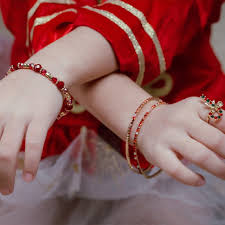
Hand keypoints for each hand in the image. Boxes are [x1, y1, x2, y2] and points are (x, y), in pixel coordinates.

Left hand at [0, 69, 62, 194]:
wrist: (47, 72)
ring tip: (7, 190)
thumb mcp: (0, 97)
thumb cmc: (22, 87)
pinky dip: (32, 164)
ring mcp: (21, 116)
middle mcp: (1, 113)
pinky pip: (34, 146)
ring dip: (5, 177)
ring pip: (7, 153)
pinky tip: (30, 178)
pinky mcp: (41, 118)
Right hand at [138, 97, 224, 185]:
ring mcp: (167, 136)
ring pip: (201, 156)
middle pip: (216, 141)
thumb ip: (216, 123)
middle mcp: (181, 119)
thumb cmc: (177, 120)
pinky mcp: (157, 153)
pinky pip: (178, 170)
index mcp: (194, 106)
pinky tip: (201, 180)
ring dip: (219, 170)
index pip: (224, 122)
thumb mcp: (196, 112)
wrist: (145, 122)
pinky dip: (193, 179)